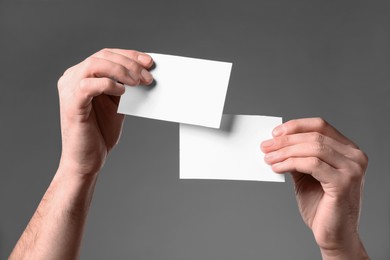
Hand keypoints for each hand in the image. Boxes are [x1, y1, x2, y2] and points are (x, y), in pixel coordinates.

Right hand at [57, 48, 153, 175]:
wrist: (87, 160)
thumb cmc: (100, 132)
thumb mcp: (117, 104)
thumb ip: (125, 87)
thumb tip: (144, 73)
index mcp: (83, 75)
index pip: (107, 54)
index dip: (130, 55)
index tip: (149, 62)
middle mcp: (72, 78)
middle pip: (103, 56)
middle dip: (130, 63)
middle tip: (148, 77)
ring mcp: (69, 89)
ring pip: (95, 64)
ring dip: (121, 71)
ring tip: (137, 82)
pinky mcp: (71, 104)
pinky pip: (88, 85)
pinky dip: (108, 84)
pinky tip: (122, 91)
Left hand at [261, 118, 368, 258]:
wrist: (333, 234)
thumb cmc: (321, 205)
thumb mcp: (306, 175)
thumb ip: (297, 157)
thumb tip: (276, 144)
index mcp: (348, 150)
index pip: (320, 126)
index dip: (296, 126)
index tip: (275, 133)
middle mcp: (355, 156)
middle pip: (314, 136)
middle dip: (285, 140)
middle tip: (265, 146)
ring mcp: (352, 169)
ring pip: (312, 148)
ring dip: (285, 151)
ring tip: (268, 158)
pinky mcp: (344, 182)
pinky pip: (311, 164)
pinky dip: (290, 163)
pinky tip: (277, 168)